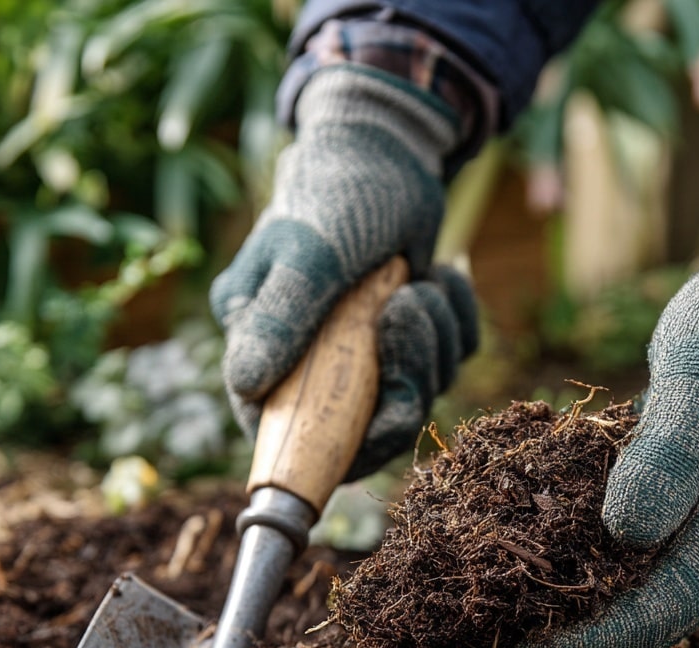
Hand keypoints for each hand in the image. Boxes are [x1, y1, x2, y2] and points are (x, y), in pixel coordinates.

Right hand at [210, 66, 477, 478]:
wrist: (390, 151)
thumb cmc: (336, 195)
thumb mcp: (308, 255)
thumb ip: (280, 320)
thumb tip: (243, 386)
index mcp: (264, 348)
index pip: (286, 430)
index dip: (336, 445)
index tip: (387, 412)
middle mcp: (310, 363)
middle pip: (366, 425)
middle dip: (405, 375)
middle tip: (410, 310)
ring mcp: (364, 356)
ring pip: (417, 393)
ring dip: (435, 339)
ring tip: (422, 282)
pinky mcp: (409, 342)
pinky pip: (447, 361)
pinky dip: (455, 320)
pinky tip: (441, 275)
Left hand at [503, 179, 698, 647]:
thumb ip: (672, 450)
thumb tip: (628, 533)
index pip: (665, 609)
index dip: (592, 646)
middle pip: (649, 619)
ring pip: (636, 595)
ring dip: (574, 620)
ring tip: (497, 634)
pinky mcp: (680, 508)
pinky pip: (626, 557)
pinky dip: (579, 572)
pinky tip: (528, 577)